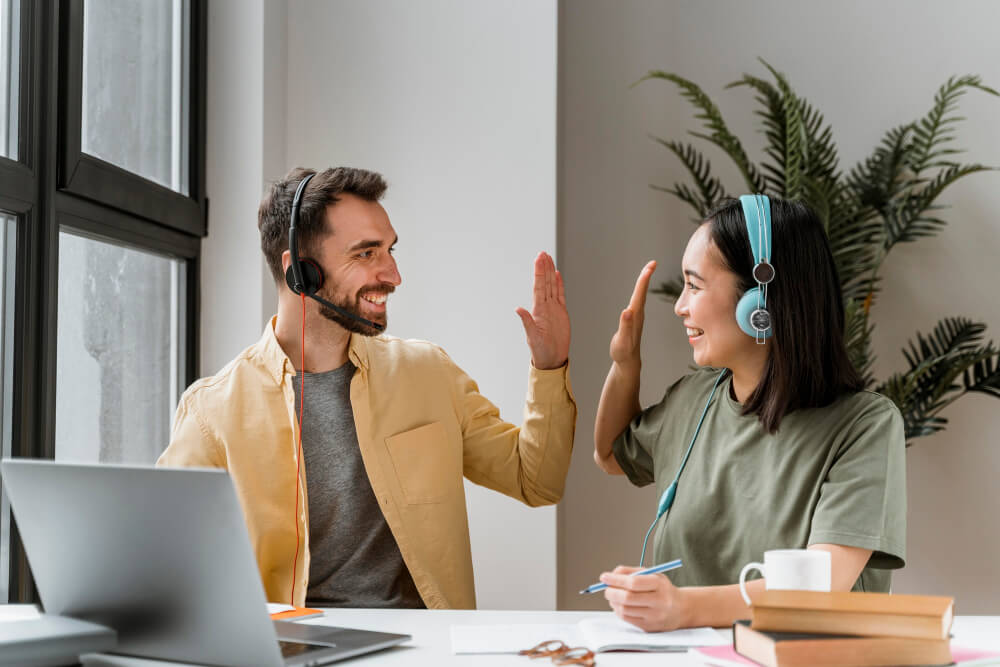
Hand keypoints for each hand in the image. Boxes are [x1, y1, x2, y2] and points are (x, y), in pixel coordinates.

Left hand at [516, 252, 569, 369]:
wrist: (552, 359)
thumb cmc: (541, 351)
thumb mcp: (532, 337)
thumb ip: (527, 322)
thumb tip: (518, 309)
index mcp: (538, 310)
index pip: (539, 287)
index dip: (539, 272)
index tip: (539, 259)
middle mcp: (545, 307)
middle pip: (545, 283)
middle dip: (544, 268)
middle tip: (543, 253)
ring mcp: (553, 309)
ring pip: (552, 286)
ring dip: (550, 273)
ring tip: (549, 259)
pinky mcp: (562, 313)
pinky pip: (561, 295)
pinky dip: (559, 285)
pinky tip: (557, 275)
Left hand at [601, 565, 688, 631]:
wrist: (681, 609)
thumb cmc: (662, 589)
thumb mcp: (651, 574)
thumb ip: (630, 572)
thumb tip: (610, 575)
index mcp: (660, 584)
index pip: (634, 582)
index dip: (616, 580)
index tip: (604, 577)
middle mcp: (659, 601)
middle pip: (628, 598)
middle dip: (611, 592)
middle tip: (606, 588)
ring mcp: (654, 616)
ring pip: (624, 610)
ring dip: (613, 602)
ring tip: (613, 596)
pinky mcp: (649, 627)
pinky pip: (627, 619)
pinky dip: (618, 610)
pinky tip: (620, 605)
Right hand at [609, 261, 655, 367]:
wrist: (628, 363)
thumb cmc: (624, 353)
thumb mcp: (623, 340)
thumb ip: (625, 326)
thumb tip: (628, 310)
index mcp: (635, 316)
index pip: (640, 293)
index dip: (644, 279)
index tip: (651, 265)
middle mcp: (637, 314)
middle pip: (641, 291)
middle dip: (645, 276)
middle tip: (652, 263)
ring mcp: (636, 317)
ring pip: (640, 296)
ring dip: (643, 283)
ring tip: (646, 271)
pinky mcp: (633, 320)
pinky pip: (637, 302)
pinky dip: (639, 292)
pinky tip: (639, 290)